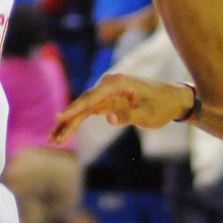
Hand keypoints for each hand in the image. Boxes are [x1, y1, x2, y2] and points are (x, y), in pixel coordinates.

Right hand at [51, 74, 194, 144]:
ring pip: (82, 109)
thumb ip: (127, 115)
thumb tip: (108, 118)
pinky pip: (88, 112)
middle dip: (66, 121)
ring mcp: (105, 93)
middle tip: (52, 138)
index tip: (59, 117)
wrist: (171, 99)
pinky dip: (77, 122)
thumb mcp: (147, 114)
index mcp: (116, 83)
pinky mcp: (106, 101)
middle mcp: (107, 85)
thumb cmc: (161, 105)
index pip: (91, 97)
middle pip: (82, 103)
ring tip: (53, 140)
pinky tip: (65, 133)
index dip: (74, 108)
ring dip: (68, 124)